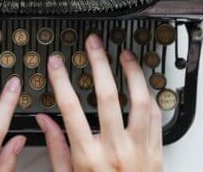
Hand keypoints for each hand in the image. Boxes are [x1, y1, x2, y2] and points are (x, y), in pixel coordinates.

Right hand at [36, 34, 163, 170]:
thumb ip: (57, 150)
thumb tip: (45, 122)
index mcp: (89, 158)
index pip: (72, 109)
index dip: (62, 81)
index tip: (57, 63)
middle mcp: (117, 151)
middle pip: (108, 96)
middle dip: (99, 63)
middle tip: (94, 43)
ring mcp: (140, 151)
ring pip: (140, 102)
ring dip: (133, 73)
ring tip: (125, 55)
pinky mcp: (157, 154)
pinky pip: (157, 118)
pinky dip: (150, 98)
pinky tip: (143, 85)